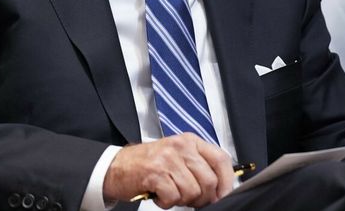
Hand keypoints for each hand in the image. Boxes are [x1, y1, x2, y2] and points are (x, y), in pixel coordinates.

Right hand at [103, 133, 233, 208]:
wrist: (117, 166)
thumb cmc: (149, 164)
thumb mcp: (178, 157)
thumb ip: (200, 166)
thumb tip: (221, 188)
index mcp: (190, 141)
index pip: (221, 159)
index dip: (227, 181)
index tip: (223, 195)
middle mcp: (180, 147)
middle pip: (209, 180)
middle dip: (203, 198)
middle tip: (190, 199)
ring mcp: (167, 159)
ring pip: (192, 191)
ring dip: (182, 200)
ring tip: (170, 193)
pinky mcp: (155, 173)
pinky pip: (173, 197)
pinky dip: (167, 203)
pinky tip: (160, 195)